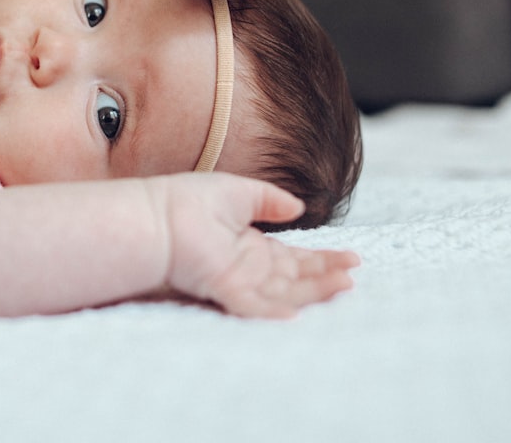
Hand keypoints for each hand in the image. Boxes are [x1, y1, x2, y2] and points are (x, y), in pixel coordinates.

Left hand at [160, 173, 359, 317]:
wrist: (157, 214)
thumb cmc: (189, 201)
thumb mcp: (238, 193)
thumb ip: (268, 200)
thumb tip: (298, 206)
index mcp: (251, 248)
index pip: (294, 258)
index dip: (322, 259)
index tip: (350, 259)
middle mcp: (249, 269)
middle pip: (295, 278)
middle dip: (325, 277)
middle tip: (354, 277)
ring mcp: (238, 281)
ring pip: (284, 292)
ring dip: (314, 291)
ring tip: (344, 286)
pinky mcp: (224, 289)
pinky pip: (254, 306)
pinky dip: (276, 312)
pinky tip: (299, 316)